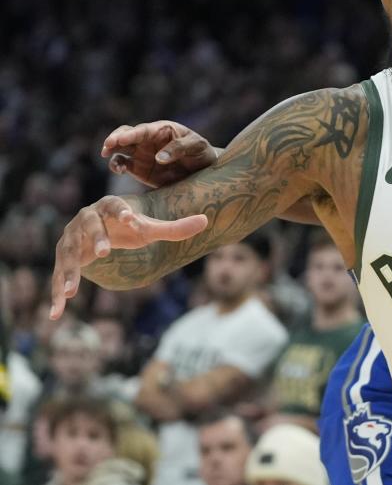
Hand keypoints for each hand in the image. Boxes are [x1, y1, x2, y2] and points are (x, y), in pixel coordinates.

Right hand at [51, 196, 207, 319]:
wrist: (100, 231)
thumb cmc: (128, 227)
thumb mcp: (150, 229)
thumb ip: (175, 228)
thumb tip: (206, 221)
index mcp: (108, 207)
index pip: (114, 205)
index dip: (122, 211)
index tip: (131, 219)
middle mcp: (86, 219)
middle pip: (89, 226)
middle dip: (97, 238)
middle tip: (105, 253)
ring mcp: (71, 238)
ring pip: (68, 254)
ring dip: (69, 272)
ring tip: (72, 292)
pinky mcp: (64, 258)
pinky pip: (58, 276)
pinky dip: (56, 294)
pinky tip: (55, 315)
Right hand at [101, 121, 218, 187]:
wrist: (203, 170)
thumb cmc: (202, 152)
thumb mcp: (197, 146)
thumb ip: (179, 148)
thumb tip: (159, 158)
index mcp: (161, 130)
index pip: (142, 130)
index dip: (131, 134)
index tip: (121, 139)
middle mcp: (147, 140)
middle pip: (125, 135)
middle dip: (114, 138)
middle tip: (108, 146)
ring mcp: (141, 154)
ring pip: (119, 148)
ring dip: (111, 151)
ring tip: (108, 156)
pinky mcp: (139, 169)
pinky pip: (122, 164)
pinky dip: (116, 166)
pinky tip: (119, 170)